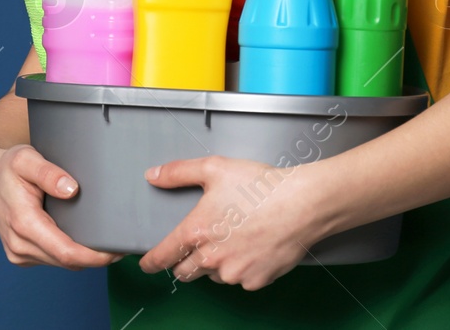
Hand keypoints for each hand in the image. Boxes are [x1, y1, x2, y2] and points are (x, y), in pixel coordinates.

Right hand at [0, 143, 124, 269]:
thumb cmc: (9, 166)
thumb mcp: (26, 159)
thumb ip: (48, 173)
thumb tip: (70, 189)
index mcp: (22, 223)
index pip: (65, 252)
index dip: (94, 256)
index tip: (116, 250)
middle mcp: (18, 244)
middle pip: (67, 262)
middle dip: (96, 258)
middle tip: (122, 244)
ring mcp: (18, 252)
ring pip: (61, 263)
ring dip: (84, 258)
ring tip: (108, 243)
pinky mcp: (22, 253)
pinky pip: (52, 259)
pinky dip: (70, 254)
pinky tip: (84, 241)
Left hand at [137, 155, 326, 290]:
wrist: (301, 205)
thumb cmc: (260, 187)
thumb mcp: (215, 168)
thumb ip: (179, 172)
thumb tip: (154, 175)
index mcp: (196, 233)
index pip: (162, 257)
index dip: (151, 261)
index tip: (148, 264)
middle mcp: (211, 259)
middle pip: (184, 273)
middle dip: (185, 262)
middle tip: (199, 245)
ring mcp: (234, 273)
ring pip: (214, 276)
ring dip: (216, 265)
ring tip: (234, 239)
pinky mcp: (255, 281)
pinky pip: (240, 280)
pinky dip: (241, 268)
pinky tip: (253, 247)